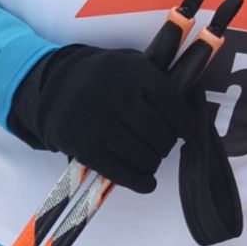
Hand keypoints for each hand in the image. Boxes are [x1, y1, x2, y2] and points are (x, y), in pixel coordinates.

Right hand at [9, 42, 242, 244]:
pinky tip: (146, 181)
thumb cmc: (103, 79)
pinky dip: (140, 181)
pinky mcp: (84, 148)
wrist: (54, 88)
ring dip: (153, 162)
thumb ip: (158, 78)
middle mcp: (113, 96)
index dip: (183, 121)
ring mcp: (97, 124)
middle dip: (165, 144)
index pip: (169, 100)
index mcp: (129, 71)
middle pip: (158, 132)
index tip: (187, 132)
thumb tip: (193, 110)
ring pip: (143, 155)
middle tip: (163, 146)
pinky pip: (121, 173)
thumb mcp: (128, 64)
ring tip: (151, 158)